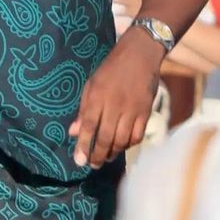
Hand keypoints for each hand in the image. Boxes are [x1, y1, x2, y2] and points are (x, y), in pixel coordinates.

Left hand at [69, 28, 161, 167]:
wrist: (139, 55)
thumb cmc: (111, 69)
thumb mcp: (91, 84)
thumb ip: (83, 110)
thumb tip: (73, 132)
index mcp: (97, 96)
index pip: (89, 126)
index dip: (83, 145)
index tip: (79, 161)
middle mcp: (114, 105)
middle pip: (105, 137)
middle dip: (98, 155)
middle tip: (93, 164)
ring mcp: (132, 109)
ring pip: (122, 139)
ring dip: (113, 152)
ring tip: (106, 157)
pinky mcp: (146, 112)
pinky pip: (137, 135)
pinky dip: (129, 144)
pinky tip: (122, 146)